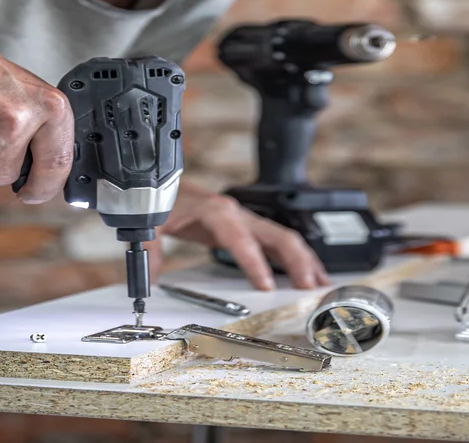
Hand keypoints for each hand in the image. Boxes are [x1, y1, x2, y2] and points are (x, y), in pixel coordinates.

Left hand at [154, 180, 331, 290]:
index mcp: (217, 212)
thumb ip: (150, 252)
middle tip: (309, 286)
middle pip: (276, 234)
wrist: (161, 182)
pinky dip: (293, 256)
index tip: (265, 287)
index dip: (255, 263)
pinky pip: (275, 239)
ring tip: (319, 283)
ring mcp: (244, 217)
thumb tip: (149, 283)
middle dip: (297, 260)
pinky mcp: (245, 225)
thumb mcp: (150, 223)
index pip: (241, 239)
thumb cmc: (161, 199)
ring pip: (283, 236)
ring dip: (303, 259)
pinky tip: (303, 272)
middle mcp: (236, 213)